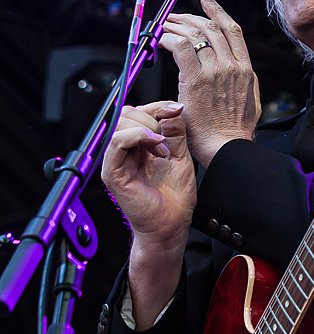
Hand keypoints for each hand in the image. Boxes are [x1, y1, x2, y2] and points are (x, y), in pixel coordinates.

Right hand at [101, 101, 196, 245]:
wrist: (170, 226)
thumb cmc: (174, 199)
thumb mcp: (180, 156)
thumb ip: (175, 131)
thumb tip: (173, 108)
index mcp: (139, 146)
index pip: (139, 112)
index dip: (157, 107)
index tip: (176, 110)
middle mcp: (125, 151)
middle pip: (127, 113)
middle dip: (152, 117)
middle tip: (168, 137)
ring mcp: (117, 161)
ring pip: (120, 124)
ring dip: (146, 128)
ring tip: (163, 147)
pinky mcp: (113, 173)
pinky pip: (117, 143)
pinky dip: (137, 137)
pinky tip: (156, 146)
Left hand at [161, 0, 261, 168]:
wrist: (227, 147)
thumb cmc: (235, 131)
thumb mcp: (251, 101)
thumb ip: (243, 82)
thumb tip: (236, 71)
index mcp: (245, 69)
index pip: (233, 30)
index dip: (218, 12)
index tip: (207, 2)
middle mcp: (231, 65)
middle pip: (210, 27)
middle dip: (190, 17)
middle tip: (175, 17)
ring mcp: (214, 71)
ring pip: (194, 33)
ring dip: (176, 26)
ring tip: (164, 26)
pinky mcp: (195, 80)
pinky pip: (180, 47)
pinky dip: (168, 39)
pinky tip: (161, 41)